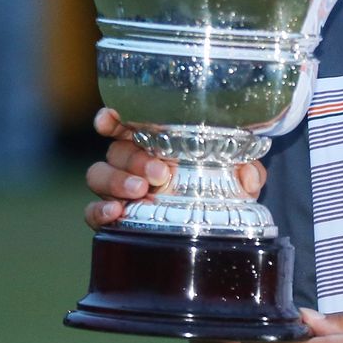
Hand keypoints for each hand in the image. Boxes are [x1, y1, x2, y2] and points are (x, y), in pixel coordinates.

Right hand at [82, 107, 266, 227]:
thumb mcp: (236, 173)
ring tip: (141, 191)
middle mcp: (131, 160)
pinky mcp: (112, 215)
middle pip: (116, 150)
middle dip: (134, 158)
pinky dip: (99, 211)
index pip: (125, 122)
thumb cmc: (217, 186)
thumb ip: (245, 168)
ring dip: (117, 181)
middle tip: (160, 173)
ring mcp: (119, 187)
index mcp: (154, 141)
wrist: (212, 224)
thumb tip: (249, 177)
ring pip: (98, 175)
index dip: (112, 117)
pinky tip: (115, 212)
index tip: (110, 120)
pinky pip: (92, 211)